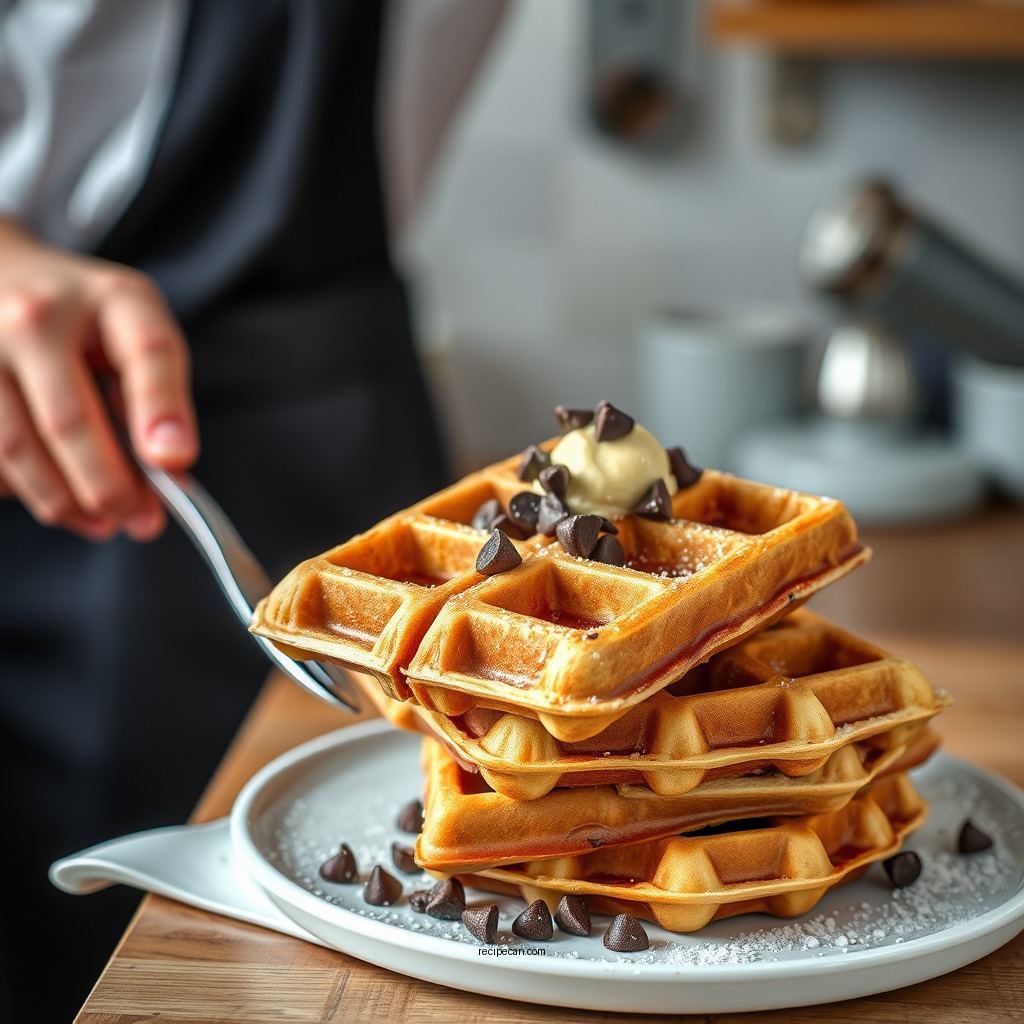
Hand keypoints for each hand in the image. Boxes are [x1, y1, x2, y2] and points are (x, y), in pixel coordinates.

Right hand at [0, 217, 197, 540]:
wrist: (6, 274)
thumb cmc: (87, 318)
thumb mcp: (137, 334)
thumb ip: (159, 398)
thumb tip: (169, 475)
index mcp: (111, 299)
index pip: (146, 352)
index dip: (161, 410)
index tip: (173, 461)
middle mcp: (36, 316)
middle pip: (69, 420)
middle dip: (108, 487)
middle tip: (139, 521)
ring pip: (16, 449)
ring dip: (63, 501)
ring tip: (101, 521)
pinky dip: (23, 488)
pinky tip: (52, 491)